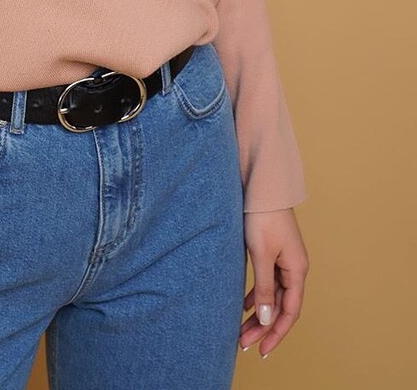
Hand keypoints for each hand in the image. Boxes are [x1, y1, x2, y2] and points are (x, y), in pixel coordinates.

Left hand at [240, 207, 309, 358]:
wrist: (261, 186)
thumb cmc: (262, 217)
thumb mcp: (261, 254)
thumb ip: (264, 288)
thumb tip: (266, 319)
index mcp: (297, 269)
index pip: (290, 311)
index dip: (276, 333)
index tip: (262, 351)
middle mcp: (294, 267)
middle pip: (280, 306)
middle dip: (263, 327)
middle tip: (244, 344)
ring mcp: (284, 260)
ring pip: (272, 295)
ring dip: (258, 313)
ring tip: (241, 330)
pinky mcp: (272, 252)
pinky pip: (267, 282)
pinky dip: (256, 295)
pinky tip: (244, 305)